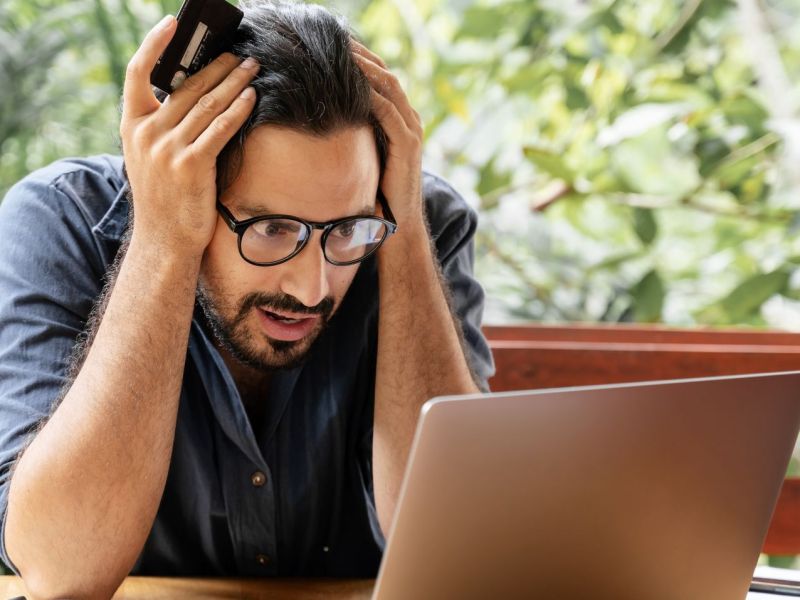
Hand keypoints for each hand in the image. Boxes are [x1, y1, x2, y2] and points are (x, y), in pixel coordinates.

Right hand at [120, 15, 258, 256]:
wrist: (165, 240)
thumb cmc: (165, 197)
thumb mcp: (151, 158)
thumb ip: (163, 127)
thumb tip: (194, 94)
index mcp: (132, 127)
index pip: (136, 75)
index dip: (153, 45)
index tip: (172, 25)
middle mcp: (146, 134)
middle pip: (186, 87)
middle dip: (217, 67)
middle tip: (240, 54)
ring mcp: (167, 149)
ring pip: (207, 105)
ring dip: (234, 83)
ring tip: (253, 69)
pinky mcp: (191, 165)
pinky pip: (220, 128)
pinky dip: (238, 110)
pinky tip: (252, 98)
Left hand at [351, 41, 424, 229]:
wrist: (397, 221)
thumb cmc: (378, 190)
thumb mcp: (365, 153)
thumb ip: (357, 131)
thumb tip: (325, 114)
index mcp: (401, 117)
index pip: (381, 78)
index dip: (361, 59)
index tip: (335, 45)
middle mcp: (409, 118)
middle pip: (385, 74)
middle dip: (361, 56)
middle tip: (335, 39)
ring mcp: (411, 129)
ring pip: (389, 87)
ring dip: (365, 68)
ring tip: (342, 54)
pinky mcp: (407, 144)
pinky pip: (389, 112)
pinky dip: (371, 96)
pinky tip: (352, 85)